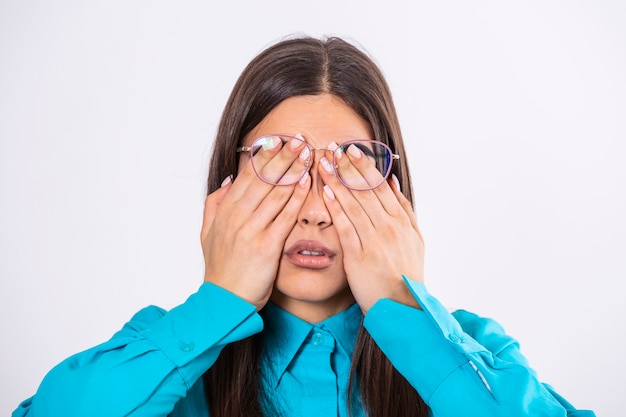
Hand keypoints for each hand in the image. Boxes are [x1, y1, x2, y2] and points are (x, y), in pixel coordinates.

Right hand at [201, 137, 310, 309]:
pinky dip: (296, 197)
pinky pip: (285, 216)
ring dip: (293, 171)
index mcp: (225, 210)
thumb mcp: (207, 233)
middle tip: (300, 139)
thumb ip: (215, 203)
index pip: (248, 175)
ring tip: (308, 153)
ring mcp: (251, 230)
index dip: (266, 156)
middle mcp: (236, 216)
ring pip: (275, 193)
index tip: (280, 140)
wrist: (225, 301)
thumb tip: (229, 179)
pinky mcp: (266, 246)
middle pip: (264, 178)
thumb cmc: (222, 268)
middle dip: (283, 156)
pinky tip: (308, 182)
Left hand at [318, 144, 424, 312]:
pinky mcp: (359, 256)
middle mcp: (388, 227)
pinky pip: (345, 227)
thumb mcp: (414, 238)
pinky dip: (336, 208)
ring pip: (354, 204)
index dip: (363, 166)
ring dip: (338, 181)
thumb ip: (404, 208)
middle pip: (365, 190)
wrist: (403, 305)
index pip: (379, 186)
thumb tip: (391, 180)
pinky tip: (326, 192)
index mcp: (400, 221)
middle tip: (333, 146)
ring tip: (324, 162)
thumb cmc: (406, 271)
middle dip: (347, 167)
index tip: (350, 148)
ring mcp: (374, 241)